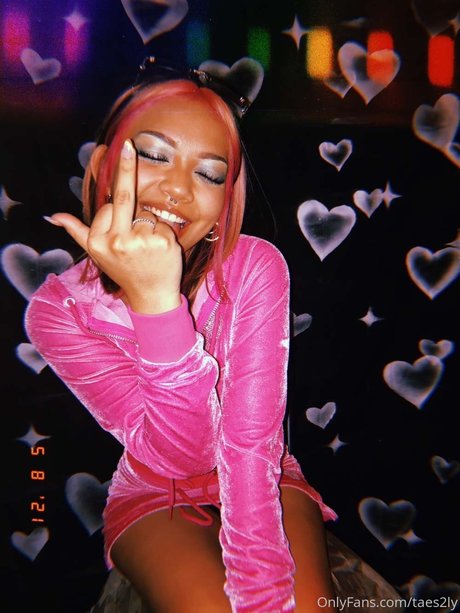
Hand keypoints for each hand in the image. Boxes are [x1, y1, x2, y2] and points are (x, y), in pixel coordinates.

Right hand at [48, 140, 181, 313]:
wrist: (151, 296)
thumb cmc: (124, 271)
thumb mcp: (96, 253)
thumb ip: (77, 232)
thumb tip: (53, 217)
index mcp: (97, 242)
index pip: (107, 207)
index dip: (116, 212)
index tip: (119, 216)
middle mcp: (116, 242)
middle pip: (122, 197)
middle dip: (126, 168)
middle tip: (129, 145)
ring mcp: (139, 242)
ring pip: (146, 214)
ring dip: (149, 225)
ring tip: (148, 248)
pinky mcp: (161, 243)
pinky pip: (162, 224)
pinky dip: (164, 234)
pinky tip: (160, 250)